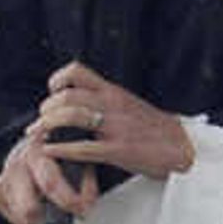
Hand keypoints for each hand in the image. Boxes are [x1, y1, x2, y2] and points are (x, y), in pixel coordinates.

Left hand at [23, 63, 194, 205]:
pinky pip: (83, 147)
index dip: (57, 80)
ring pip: (71, 117)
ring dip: (48, 126)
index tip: (52, 93)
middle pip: (67, 96)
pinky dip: (61, 149)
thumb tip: (77, 103)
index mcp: (113, 92)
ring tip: (39, 135)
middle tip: (41, 121)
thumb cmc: (153, 128)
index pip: (77, 71)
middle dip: (47, 109)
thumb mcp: (128, 105)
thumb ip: (105, 101)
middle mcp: (112, 104)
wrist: (183, 147)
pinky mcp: (119, 150)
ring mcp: (115, 127)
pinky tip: (49, 151)